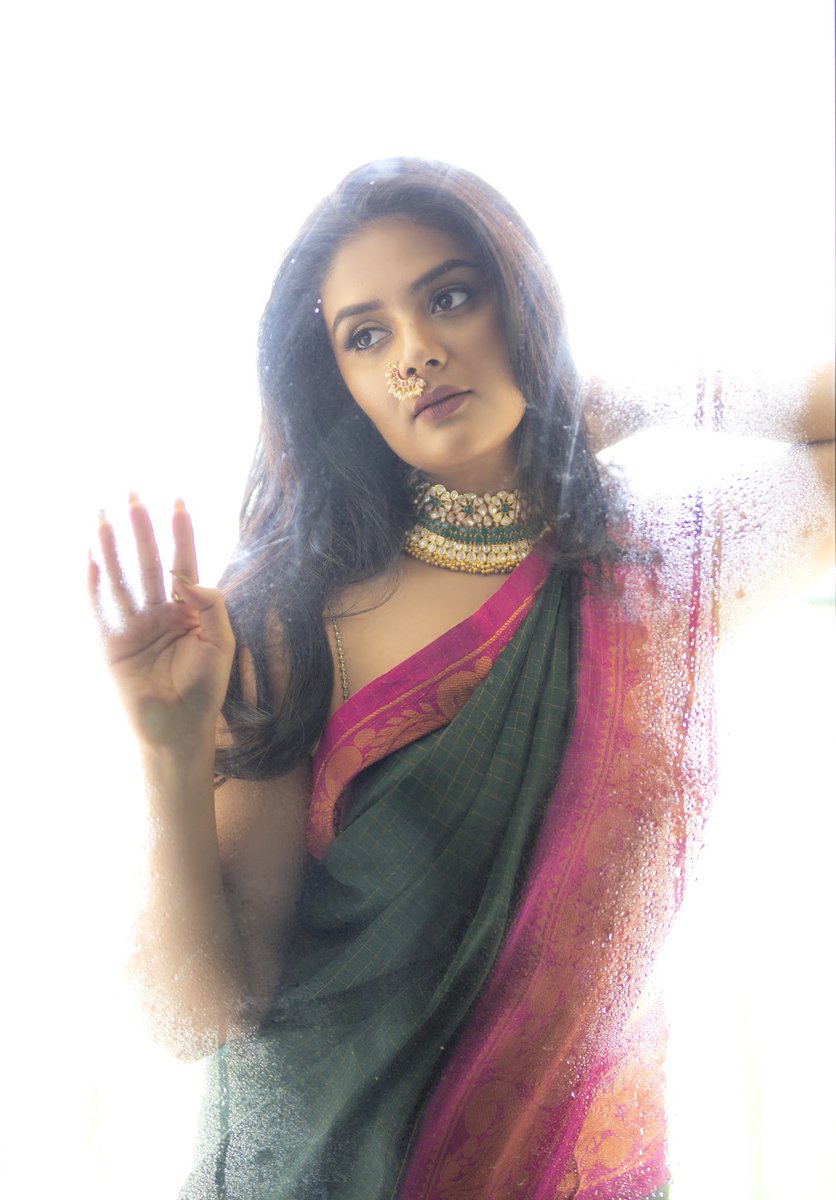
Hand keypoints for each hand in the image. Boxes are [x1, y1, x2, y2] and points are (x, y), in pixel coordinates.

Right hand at [88, 496, 234, 749]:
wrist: (179, 728)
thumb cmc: (205, 689)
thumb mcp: (220, 644)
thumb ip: (212, 607)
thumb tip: (187, 578)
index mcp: (188, 611)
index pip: (184, 564)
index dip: (181, 534)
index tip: (179, 503)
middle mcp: (159, 613)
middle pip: (149, 563)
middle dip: (142, 530)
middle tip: (133, 496)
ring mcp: (134, 626)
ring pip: (122, 579)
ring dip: (113, 548)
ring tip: (105, 517)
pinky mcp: (112, 643)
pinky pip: (100, 608)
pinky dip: (94, 583)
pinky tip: (91, 557)